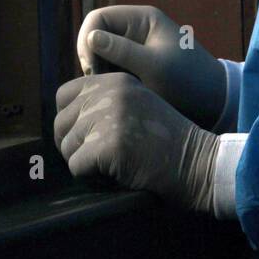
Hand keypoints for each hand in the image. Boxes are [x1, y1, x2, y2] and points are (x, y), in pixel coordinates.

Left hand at [54, 70, 220, 212]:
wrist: (197, 161)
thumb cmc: (167, 141)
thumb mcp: (137, 105)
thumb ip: (105, 102)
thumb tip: (64, 119)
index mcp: (115, 81)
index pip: (64, 94)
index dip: (70, 119)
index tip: (88, 135)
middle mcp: (110, 93)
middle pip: (61, 123)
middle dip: (74, 145)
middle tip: (99, 156)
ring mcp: (109, 117)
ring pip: (67, 147)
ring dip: (84, 162)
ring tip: (113, 163)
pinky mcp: (108, 145)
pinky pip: (77, 167)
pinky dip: (91, 178)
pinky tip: (116, 173)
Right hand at [76, 4, 226, 130]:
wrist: (213, 103)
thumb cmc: (188, 81)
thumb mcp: (154, 66)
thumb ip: (122, 51)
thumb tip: (91, 36)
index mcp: (142, 19)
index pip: (98, 18)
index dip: (88, 40)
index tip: (94, 68)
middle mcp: (135, 30)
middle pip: (95, 37)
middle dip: (92, 60)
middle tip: (101, 85)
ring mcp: (134, 50)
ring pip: (100, 57)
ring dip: (100, 74)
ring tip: (112, 93)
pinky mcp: (134, 69)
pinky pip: (110, 71)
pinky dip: (108, 83)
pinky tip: (117, 97)